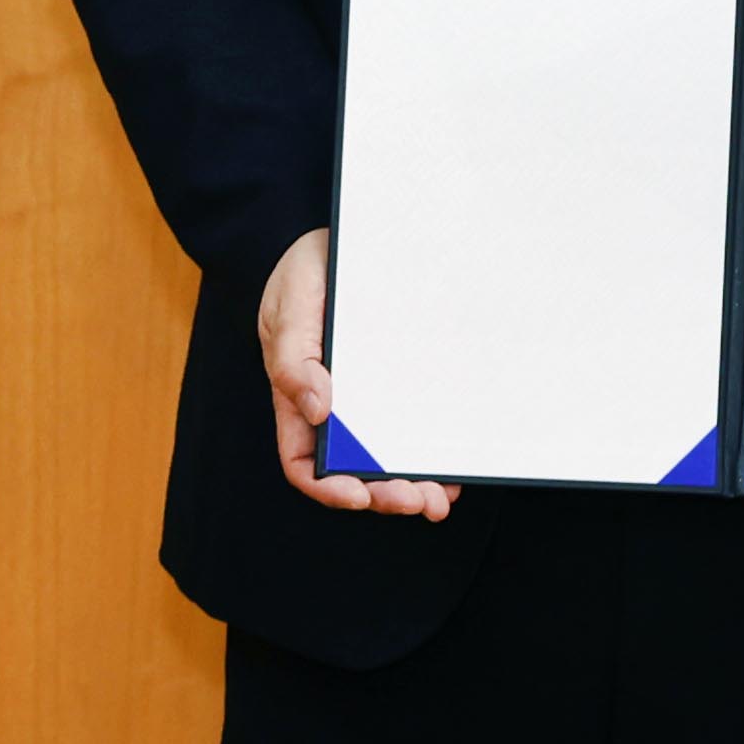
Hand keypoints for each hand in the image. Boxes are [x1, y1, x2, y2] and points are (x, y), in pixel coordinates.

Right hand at [258, 229, 457, 518]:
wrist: (338, 242)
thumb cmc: (302, 277)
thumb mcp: (289, 310)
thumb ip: (293, 361)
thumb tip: (318, 409)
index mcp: (300, 399)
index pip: (305, 462)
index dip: (329, 487)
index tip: (358, 494)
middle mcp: (336, 407)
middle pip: (354, 469)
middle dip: (385, 494)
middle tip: (420, 501)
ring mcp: (370, 397)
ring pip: (388, 456)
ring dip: (414, 484)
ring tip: (441, 498)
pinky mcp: (402, 378)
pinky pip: (415, 423)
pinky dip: (432, 450)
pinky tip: (454, 466)